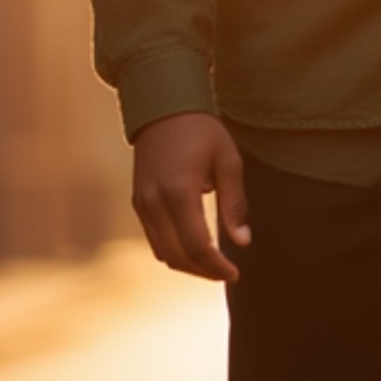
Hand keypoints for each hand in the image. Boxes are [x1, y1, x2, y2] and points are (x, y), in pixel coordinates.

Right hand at [131, 112, 251, 282]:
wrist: (163, 106)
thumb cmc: (202, 131)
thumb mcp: (228, 161)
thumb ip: (235, 204)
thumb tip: (243, 242)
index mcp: (179, 191)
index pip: (197, 246)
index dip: (217, 267)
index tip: (235, 274)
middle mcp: (154, 202)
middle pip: (177, 256)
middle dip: (203, 271)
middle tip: (226, 273)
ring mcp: (142, 203)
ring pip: (162, 253)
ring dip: (188, 265)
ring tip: (212, 264)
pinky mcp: (138, 201)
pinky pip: (154, 238)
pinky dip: (173, 251)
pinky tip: (193, 248)